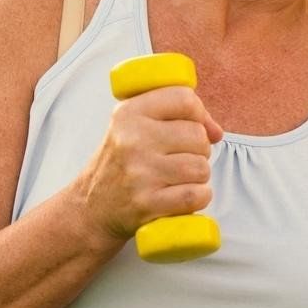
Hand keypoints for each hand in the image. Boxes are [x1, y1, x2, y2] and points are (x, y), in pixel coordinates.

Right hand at [78, 86, 223, 244]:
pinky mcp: (147, 203)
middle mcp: (132, 140)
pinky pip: (196, 195)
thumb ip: (175, 117)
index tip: (192, 126)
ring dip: (198, 176)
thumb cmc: (122, 164)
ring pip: (201, 167)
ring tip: (176, 178)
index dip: (198, 113)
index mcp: (129, 113)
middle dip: (198, 150)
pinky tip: (182, 195)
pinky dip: (198, 198)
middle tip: (178, 159)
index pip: (184, 99)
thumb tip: (216, 131)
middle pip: (198, 136)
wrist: (91, 209)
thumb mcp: (134, 128)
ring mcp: (139, 173)